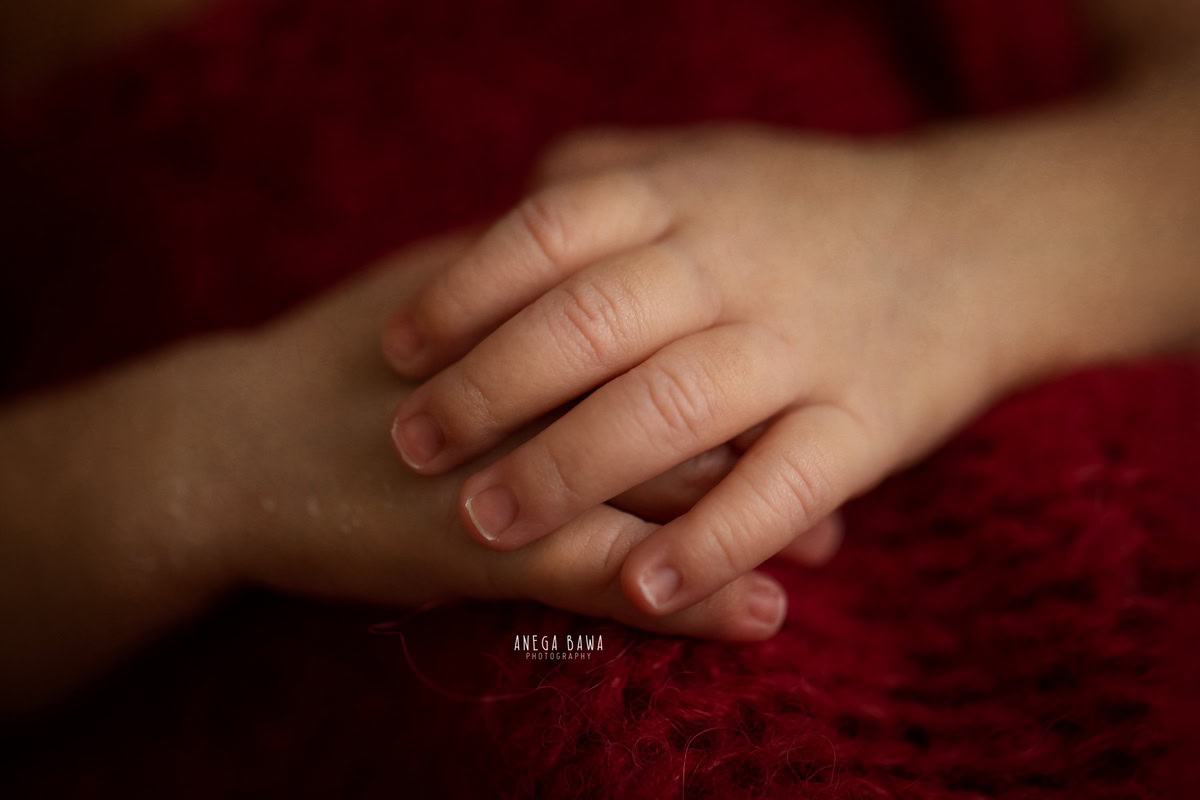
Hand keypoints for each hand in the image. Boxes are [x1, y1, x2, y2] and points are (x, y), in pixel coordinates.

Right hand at [226, 232, 802, 634]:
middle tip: (843, 450)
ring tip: (826, 544)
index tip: (807, 362)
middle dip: (776, 429)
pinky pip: (614, 574)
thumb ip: (523, 271)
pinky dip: (692, 597)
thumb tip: (593, 246)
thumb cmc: (341, 362)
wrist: (237, 445)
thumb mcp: (438, 288)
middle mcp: (541, 380)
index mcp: (537, 308)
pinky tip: (759, 615)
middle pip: (696, 393)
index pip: (674, 312)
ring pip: (672, 488)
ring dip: (760, 520)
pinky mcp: (489, 550)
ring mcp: (521, 468)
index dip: (750, 339)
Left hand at [380, 126, 1019, 615]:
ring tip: (485, 523)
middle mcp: (738, 261)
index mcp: (687, 194)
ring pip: (673, 407)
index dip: (464, 292)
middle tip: (412, 446)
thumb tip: (502, 210)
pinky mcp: (867, 420)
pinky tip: (640, 585)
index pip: (549, 234)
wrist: (976, 237)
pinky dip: (712, 539)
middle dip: (489, 389)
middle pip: (591, 322)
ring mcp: (804, 342)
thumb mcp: (706, 162)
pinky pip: (784, 486)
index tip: (399, 349)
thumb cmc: (806, 210)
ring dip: (570, 470)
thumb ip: (606, 176)